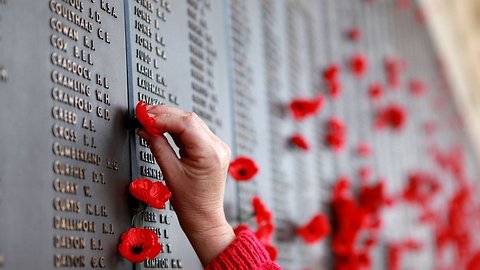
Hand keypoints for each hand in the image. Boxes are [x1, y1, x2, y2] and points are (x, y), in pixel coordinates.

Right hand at [137, 105, 234, 265]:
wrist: (204, 217)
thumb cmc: (191, 203)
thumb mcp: (170, 173)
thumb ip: (158, 146)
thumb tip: (146, 129)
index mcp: (210, 153)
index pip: (185, 123)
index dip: (163, 116)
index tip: (145, 116)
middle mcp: (217, 146)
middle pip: (189, 119)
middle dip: (164, 114)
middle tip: (143, 114)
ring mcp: (217, 147)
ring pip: (191, 122)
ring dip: (170, 119)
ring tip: (150, 120)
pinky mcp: (213, 149)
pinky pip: (194, 131)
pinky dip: (178, 127)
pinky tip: (163, 127)